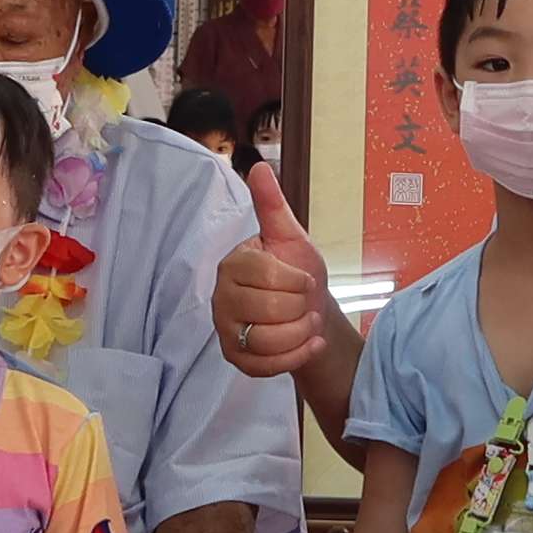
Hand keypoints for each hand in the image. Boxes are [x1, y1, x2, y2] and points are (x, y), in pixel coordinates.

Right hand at [215, 163, 332, 378]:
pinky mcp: (235, 358)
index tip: (304, 278)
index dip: (297, 280)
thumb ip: (273, 205)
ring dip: (302, 333)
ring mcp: (226, 329)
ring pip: (270, 340)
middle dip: (301, 308)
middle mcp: (222, 297)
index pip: (268, 275)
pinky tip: (310, 342)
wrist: (309, 312)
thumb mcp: (290, 236)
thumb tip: (260, 167)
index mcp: (233, 264)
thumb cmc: (298, 272)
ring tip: (307, 322)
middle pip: (271, 310)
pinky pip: (268, 365)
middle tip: (305, 303)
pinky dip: (298, 355)